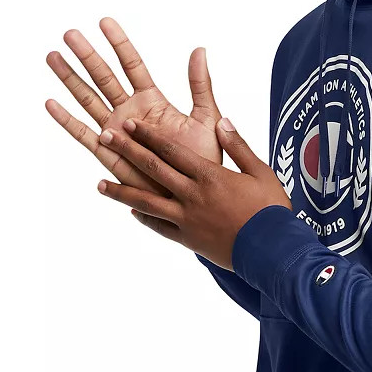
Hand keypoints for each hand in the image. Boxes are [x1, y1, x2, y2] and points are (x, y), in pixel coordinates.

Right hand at [45, 17, 222, 197]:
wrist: (195, 195)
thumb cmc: (203, 160)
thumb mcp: (207, 118)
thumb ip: (201, 85)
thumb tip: (200, 50)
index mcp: (153, 101)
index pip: (132, 65)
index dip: (119, 44)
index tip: (105, 21)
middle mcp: (131, 112)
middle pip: (104, 77)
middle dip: (88, 55)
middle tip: (70, 33)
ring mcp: (117, 132)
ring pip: (89, 99)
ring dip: (70, 78)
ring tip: (53, 56)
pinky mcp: (109, 154)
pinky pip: (84, 134)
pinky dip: (67, 120)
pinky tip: (51, 103)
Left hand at [95, 116, 292, 269]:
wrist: (273, 250)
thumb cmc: (271, 209)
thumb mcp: (260, 171)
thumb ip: (238, 146)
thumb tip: (223, 122)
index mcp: (209, 175)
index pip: (171, 150)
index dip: (148, 135)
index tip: (129, 124)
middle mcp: (191, 195)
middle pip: (152, 169)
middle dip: (127, 151)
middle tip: (106, 137)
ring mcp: (186, 219)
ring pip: (145, 202)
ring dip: (120, 191)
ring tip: (99, 184)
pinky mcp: (188, 239)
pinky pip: (159, 227)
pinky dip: (144, 218)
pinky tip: (132, 212)